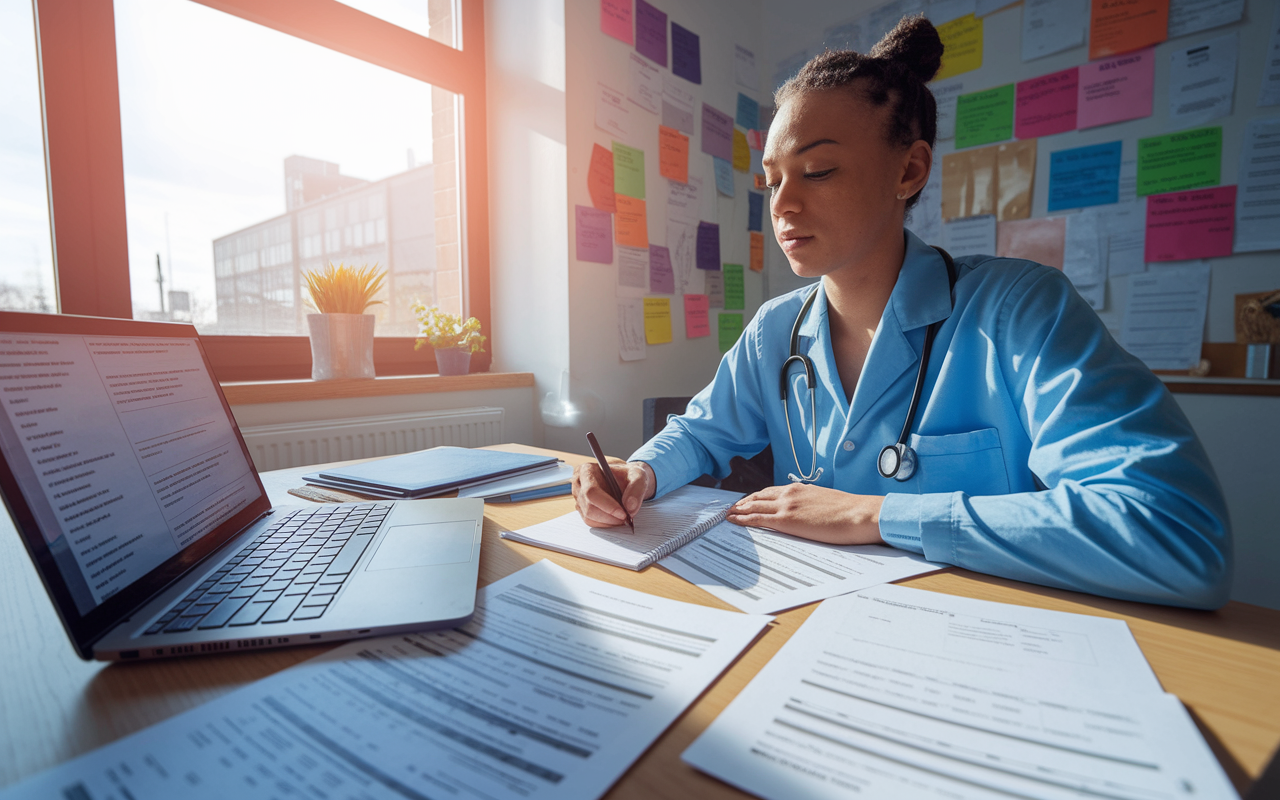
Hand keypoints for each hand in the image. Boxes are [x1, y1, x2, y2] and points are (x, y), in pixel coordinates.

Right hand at [572, 460, 655, 527]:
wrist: (626, 480)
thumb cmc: (628, 475)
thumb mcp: (638, 475)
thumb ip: (637, 487)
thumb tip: (629, 507)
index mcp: (587, 470)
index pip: (591, 491)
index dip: (607, 505)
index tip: (623, 513)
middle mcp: (579, 484)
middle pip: (589, 507)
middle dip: (610, 516)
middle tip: (626, 518)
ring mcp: (579, 498)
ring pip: (589, 517)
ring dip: (609, 521)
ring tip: (623, 517)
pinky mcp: (582, 509)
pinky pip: (591, 522)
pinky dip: (606, 524)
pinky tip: (616, 518)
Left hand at [725, 483, 884, 544]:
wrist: (859, 514)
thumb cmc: (850, 511)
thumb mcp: (826, 502)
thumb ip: (812, 504)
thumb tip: (808, 513)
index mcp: (800, 489)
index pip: (771, 491)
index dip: (756, 497)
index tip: (747, 501)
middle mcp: (790, 493)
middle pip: (758, 496)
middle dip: (743, 502)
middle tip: (732, 508)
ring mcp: (787, 505)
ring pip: (753, 505)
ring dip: (738, 510)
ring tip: (728, 514)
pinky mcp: (786, 520)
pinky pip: (757, 518)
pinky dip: (742, 519)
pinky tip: (733, 521)